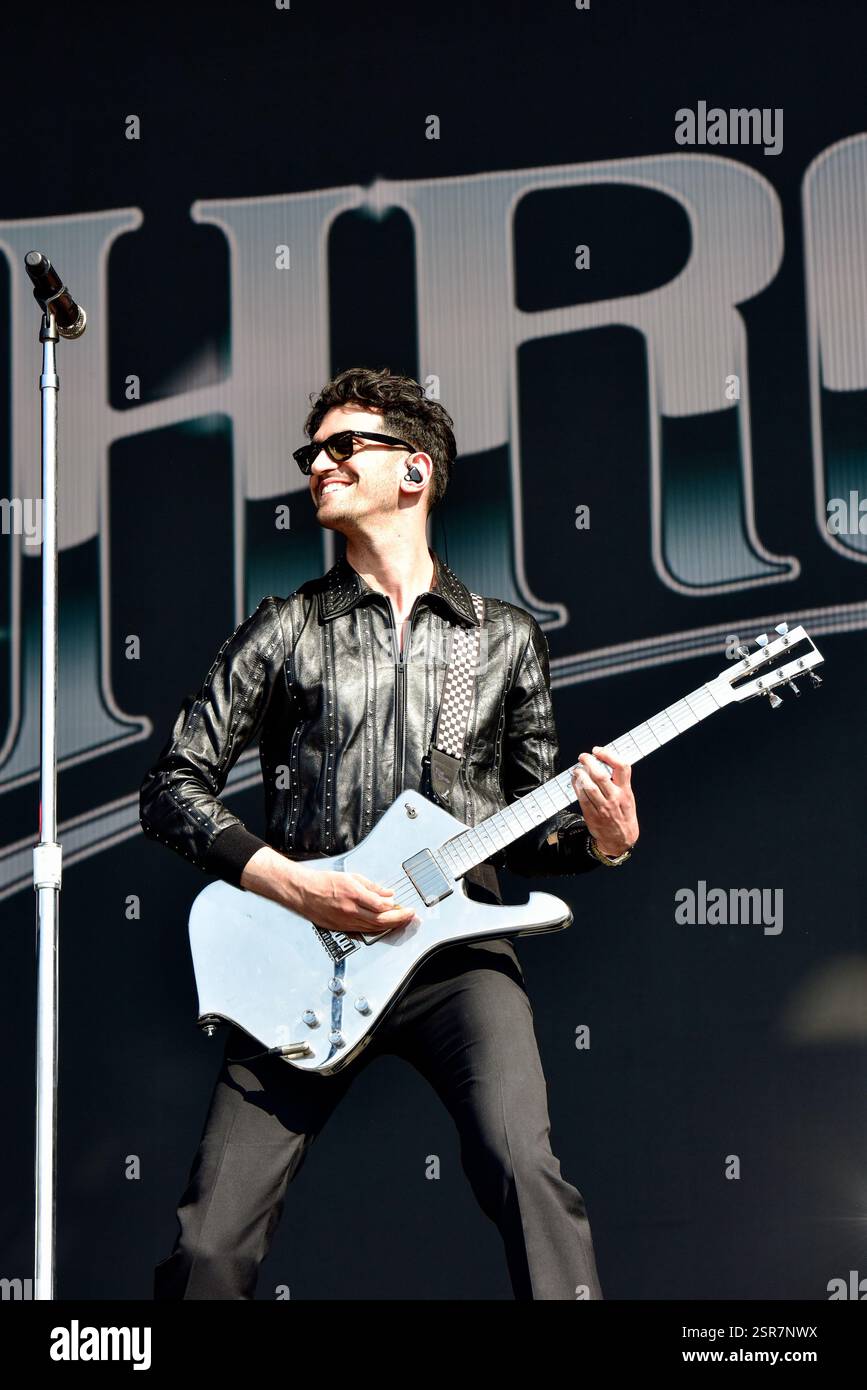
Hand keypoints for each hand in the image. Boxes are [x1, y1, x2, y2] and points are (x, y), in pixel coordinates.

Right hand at [290, 866, 417, 935]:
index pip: (382, 906)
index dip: (397, 908)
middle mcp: (351, 910)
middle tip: (409, 917)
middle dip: (398, 920)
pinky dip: (375, 929)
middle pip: (380, 921)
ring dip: (389, 926)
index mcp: (354, 895)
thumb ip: (372, 886)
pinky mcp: (341, 928)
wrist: (303, 892)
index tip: (406, 907)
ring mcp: (345, 921)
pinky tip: (382, 926)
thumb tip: (388, 893)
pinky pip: (362, 931)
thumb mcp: (351, 877)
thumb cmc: (324, 882)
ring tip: (399, 921)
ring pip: (373, 928)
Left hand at [570, 746, 638, 856]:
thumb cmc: (624, 815)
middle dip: (589, 762)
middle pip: (601, 775)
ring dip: (580, 775)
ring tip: (577, 769)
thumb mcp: (628, 797)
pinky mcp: (592, 815)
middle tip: (583, 757)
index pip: (622, 767)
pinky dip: (577, 787)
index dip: (609, 755)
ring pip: (589, 787)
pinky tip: (575, 781)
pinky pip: (582, 798)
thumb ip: (620, 782)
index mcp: (626, 791)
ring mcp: (604, 808)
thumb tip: (603, 762)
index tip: (598, 750)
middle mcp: (615, 798)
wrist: (621, 839)